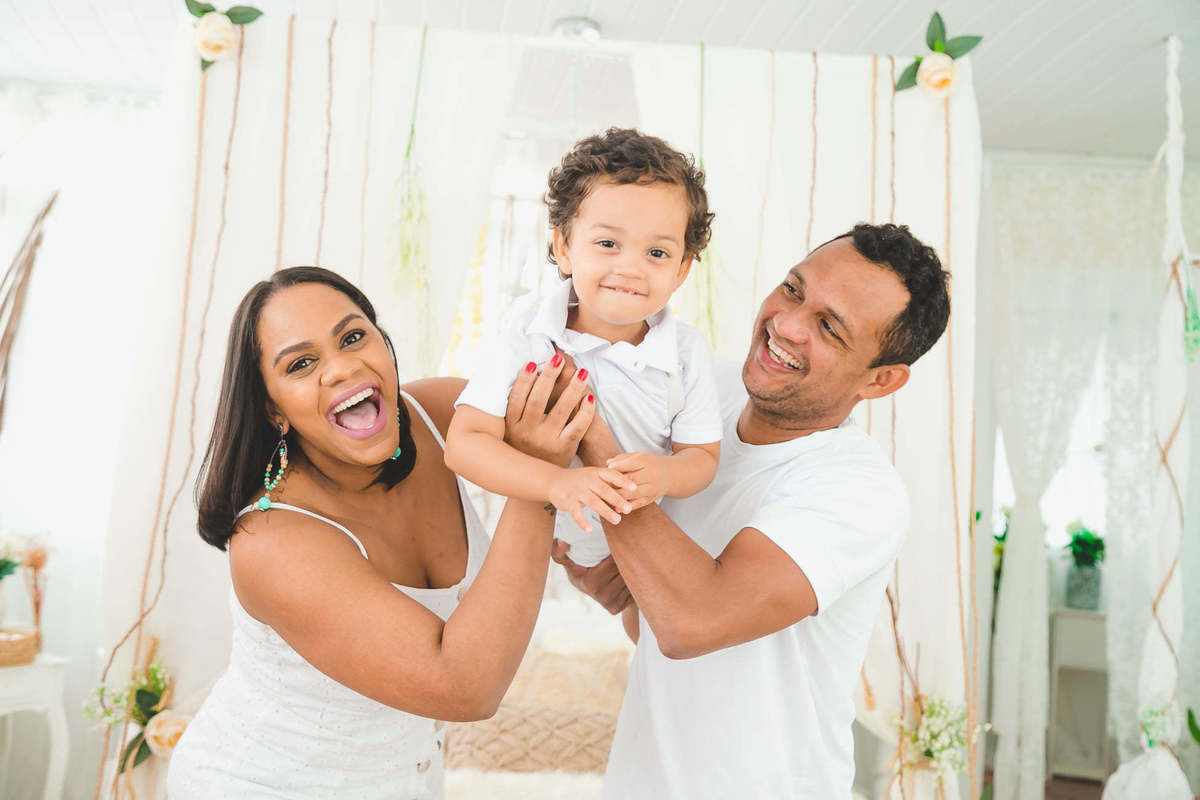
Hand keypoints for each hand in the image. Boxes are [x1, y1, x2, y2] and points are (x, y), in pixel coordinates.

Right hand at [504, 353, 592, 467]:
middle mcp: (527, 433)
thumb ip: (517, 407)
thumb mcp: (513, 429)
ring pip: (561, 411)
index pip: (516, 398)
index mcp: (512, 425)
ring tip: (581, 372)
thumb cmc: (525, 446)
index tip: (532, 363)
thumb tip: (526, 371)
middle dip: (548, 377)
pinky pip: (578, 427)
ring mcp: (547, 441)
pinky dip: (585, 412)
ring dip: (573, 389)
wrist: (537, 481)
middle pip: (537, 400)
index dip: (523, 380)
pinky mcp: (565, 448)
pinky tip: (590, 397)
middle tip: (557, 358)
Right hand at [546, 466, 634, 532]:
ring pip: (593, 501)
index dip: (623, 481)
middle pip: (604, 490)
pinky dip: (582, 522)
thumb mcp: (594, 475)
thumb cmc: (579, 480)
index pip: (612, 475)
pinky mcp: (568, 501)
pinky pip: (576, 513)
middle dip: (617, 499)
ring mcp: (577, 491)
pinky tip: (589, 530)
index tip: (635, 488)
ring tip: (617, 520)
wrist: (554, 481)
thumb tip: (630, 491)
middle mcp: (587, 480)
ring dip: (606, 511)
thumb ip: (609, 482)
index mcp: (596, 473)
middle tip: (629, 508)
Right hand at [551, 539, 631, 614]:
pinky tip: (622, 578)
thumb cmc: (577, 568)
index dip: (615, 550)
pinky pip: (631, 590)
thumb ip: (560, 552)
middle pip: (624, 570)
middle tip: (621, 553)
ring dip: (630, 570)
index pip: (614, 561)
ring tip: (623, 564)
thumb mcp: (568, 560)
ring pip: (630, 579)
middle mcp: (602, 596)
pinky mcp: (617, 609)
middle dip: (624, 559)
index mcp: (591, 582)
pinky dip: (630, 583)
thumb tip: (562, 544)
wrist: (584, 587)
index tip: (613, 545)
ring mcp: (611, 604)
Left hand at [606, 451, 669, 510]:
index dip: (620, 466)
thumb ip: (623, 459)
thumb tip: (608, 463)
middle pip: (632, 480)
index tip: (608, 468)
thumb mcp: (638, 456)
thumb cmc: (648, 464)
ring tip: (606, 498)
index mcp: (647, 461)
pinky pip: (638, 504)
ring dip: (620, 497)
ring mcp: (652, 488)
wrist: (669, 475)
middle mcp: (651, 475)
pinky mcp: (651, 499)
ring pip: (634, 494)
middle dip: (617, 483)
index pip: (632, 463)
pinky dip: (627, 506)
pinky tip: (616, 508)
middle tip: (603, 485)